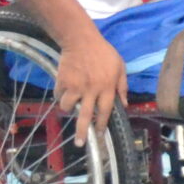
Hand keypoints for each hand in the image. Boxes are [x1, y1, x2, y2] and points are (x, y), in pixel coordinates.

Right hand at [54, 30, 127, 147]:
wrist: (80, 40)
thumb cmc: (103, 53)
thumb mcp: (120, 67)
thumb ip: (122, 86)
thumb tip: (125, 105)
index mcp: (108, 87)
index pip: (106, 111)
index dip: (102, 124)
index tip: (99, 134)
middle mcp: (92, 89)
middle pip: (86, 115)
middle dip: (83, 131)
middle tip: (80, 143)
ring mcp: (76, 86)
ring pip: (68, 107)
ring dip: (69, 109)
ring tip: (71, 106)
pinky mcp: (63, 81)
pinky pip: (59, 96)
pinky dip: (60, 96)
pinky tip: (64, 92)